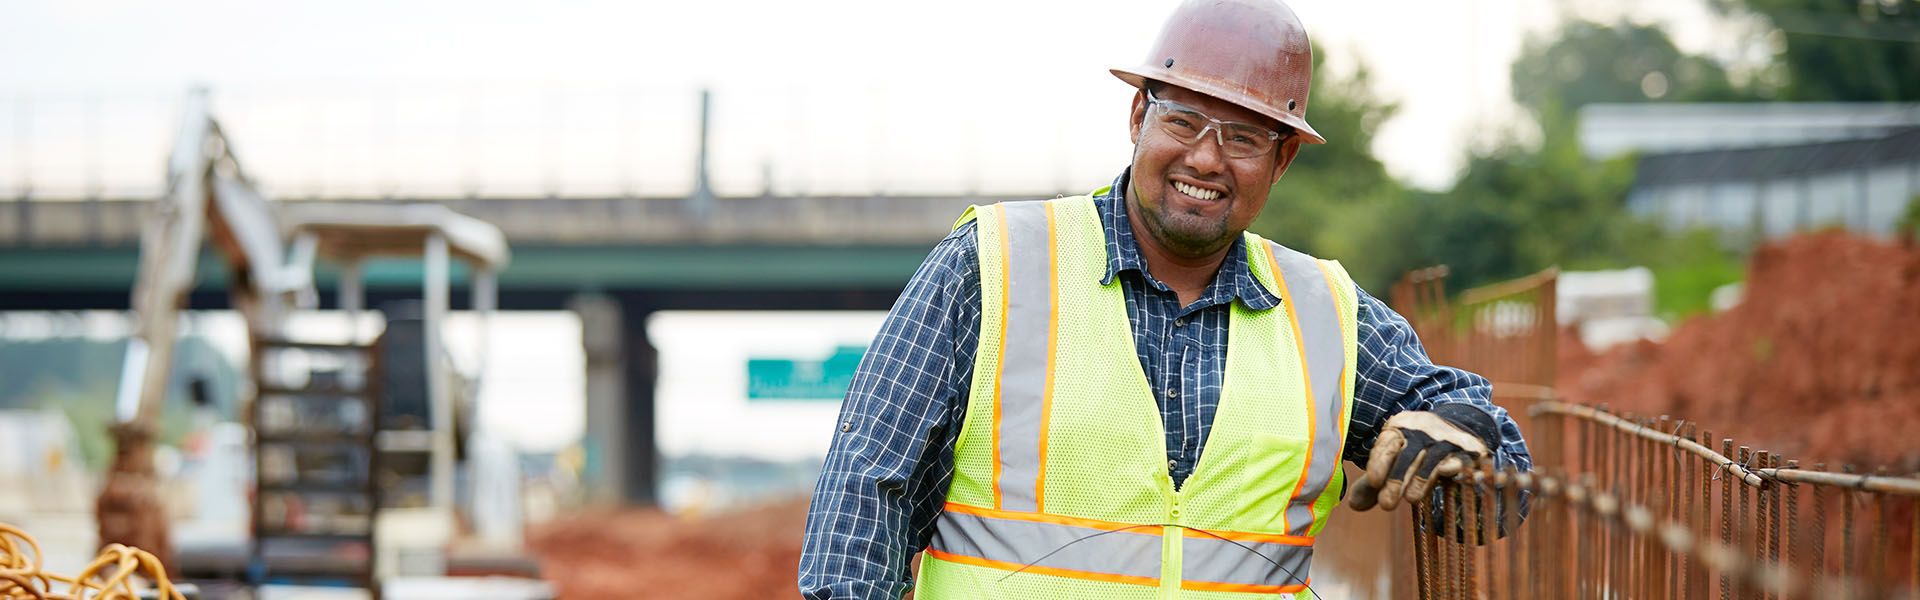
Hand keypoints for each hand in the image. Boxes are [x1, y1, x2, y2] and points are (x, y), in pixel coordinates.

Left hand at [1346, 410, 1490, 511]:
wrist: (1451, 426)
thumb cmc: (1412, 449)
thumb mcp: (1391, 460)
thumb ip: (1373, 483)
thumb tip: (1353, 505)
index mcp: (1398, 429)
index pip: (1387, 444)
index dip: (1379, 462)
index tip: (1373, 481)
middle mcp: (1421, 431)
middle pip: (1408, 455)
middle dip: (1397, 479)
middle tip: (1386, 504)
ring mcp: (1445, 440)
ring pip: (1432, 460)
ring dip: (1422, 480)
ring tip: (1411, 500)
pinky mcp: (1465, 451)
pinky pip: (1461, 461)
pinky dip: (1458, 468)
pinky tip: (1453, 474)